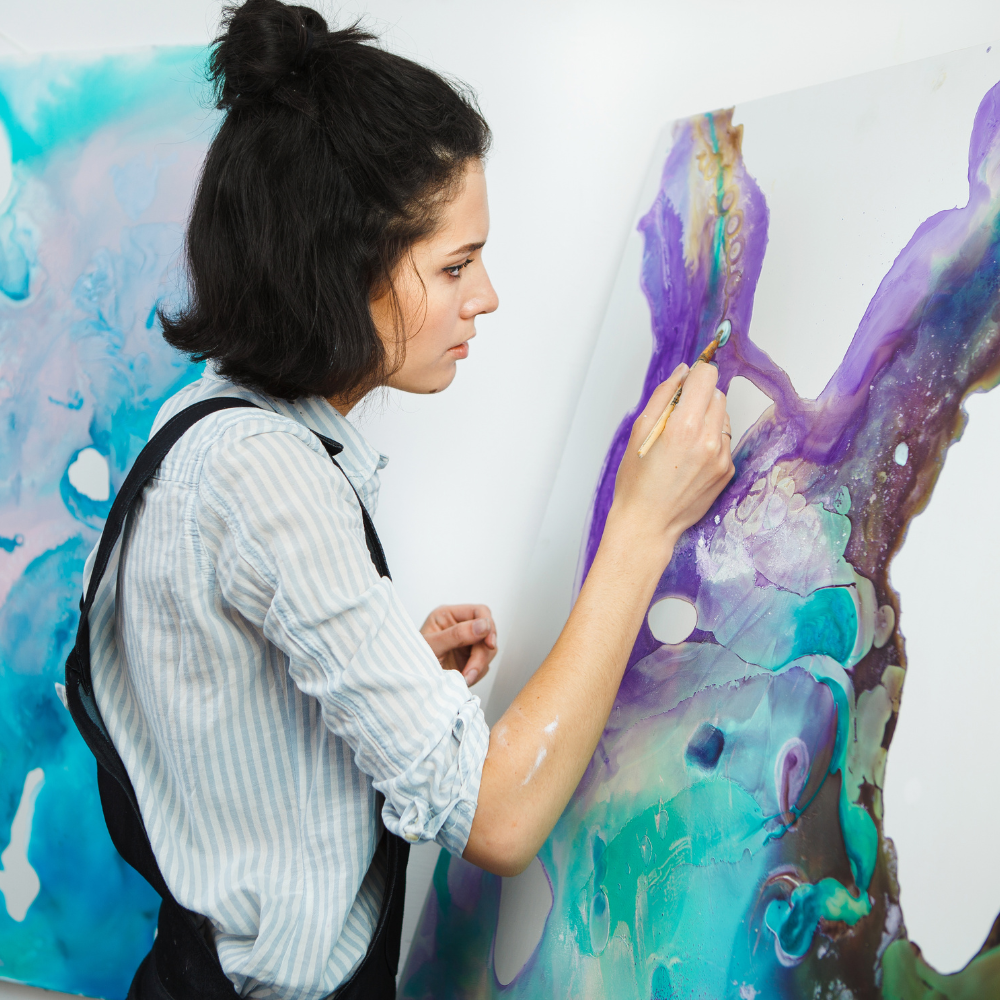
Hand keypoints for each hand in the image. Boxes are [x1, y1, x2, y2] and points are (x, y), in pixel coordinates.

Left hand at [420, 604, 496, 685]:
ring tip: (464, 678)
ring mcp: (466, 644)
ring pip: (488, 650)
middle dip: (482, 653)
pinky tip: (464, 678)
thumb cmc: (413, 661)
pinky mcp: (469, 659)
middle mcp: (459, 627)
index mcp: (448, 615)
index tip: (489, 643)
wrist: (412, 686)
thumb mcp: (432, 647)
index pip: (479, 612)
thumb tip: (484, 625)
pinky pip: (484, 664)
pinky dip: (477, 673)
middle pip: (487, 633)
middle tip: (471, 670)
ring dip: (480, 666)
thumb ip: (457, 634)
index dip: (488, 626)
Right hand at [610, 361, 733, 556]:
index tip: (687, 382)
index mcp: (684, 426)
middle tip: (677, 417)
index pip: (707, 377)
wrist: (648, 523)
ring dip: (707, 419)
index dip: (695, 375)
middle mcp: (708, 440)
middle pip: (718, 394)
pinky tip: (690, 457)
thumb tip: (683, 372)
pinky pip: (724, 441)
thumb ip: (663, 396)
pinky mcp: (727, 471)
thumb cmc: (636, 482)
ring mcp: (721, 457)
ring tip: (683, 441)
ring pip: (724, 417)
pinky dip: (710, 441)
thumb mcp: (639, 431)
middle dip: (700, 398)